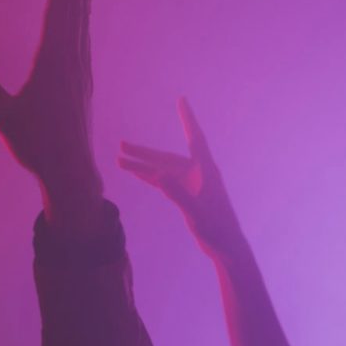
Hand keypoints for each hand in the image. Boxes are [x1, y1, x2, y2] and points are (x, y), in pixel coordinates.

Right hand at [0, 0, 102, 220]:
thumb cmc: (35, 145)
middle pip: (75, 5)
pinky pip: (83, 35)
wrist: (71, 171)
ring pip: (82, 18)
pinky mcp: (83, 79)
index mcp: (54, 60)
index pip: (59, 7)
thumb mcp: (2, 114)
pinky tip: (81, 11)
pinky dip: (82, 14)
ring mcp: (81, 68)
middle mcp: (72, 58)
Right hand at [117, 97, 243, 252]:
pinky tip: (136, 174)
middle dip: (144, 151)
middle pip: (166, 156)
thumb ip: (177, 193)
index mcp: (205, 170)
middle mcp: (197, 173)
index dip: (187, 119)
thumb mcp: (196, 212)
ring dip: (142, 165)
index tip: (182, 100)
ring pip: (162, 169)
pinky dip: (149, 176)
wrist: (226, 246)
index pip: (195, 138)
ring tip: (118, 160)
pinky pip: (163, 181)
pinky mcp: (186, 195)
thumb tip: (158, 175)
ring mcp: (190, 184)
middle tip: (121, 145)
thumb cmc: (217, 229)